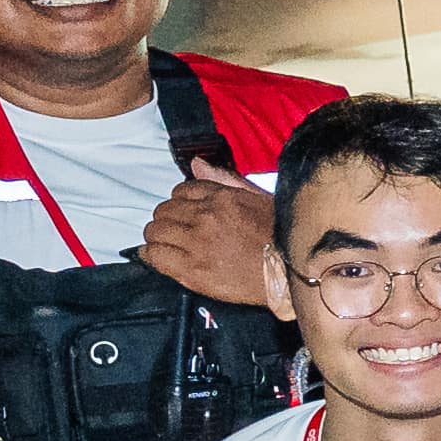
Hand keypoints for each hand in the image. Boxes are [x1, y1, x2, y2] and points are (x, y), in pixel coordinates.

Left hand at [132, 167, 284, 311]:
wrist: (289, 277)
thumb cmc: (282, 240)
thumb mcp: (260, 200)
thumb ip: (225, 181)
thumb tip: (197, 163)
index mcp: (223, 198)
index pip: (182, 190)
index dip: (181, 202)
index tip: (185, 212)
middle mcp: (206, 217)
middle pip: (164, 210)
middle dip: (167, 218)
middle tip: (174, 229)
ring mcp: (196, 243)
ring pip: (155, 231)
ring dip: (158, 236)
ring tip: (167, 243)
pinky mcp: (191, 269)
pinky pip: (155, 255)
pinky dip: (151, 254)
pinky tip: (156, 256)